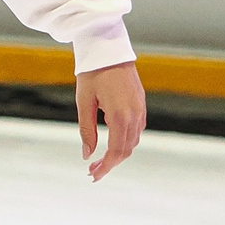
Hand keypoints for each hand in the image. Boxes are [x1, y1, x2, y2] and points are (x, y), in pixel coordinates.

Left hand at [76, 61, 145, 181]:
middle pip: (127, 150)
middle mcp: (135, 114)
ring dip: (119, 153)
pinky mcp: (141, 103)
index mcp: (120, 116)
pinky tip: (112, 142)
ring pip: (133, 141)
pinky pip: (137, 129)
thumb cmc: (92, 74)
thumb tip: (87, 155)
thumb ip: (87, 130)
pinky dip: (126, 141)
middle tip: (93, 171)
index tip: (93, 176)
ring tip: (100, 159)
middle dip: (111, 163)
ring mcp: (140, 108)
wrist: (108, 49)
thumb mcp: (84, 102)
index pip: (116, 152)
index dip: (106, 167)